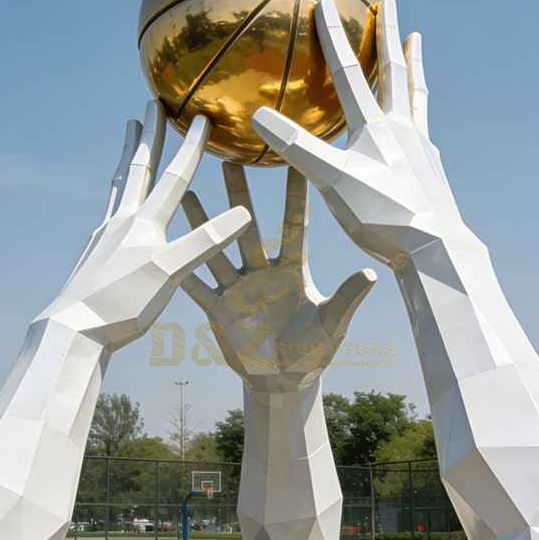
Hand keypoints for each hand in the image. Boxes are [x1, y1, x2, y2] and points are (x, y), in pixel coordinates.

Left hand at [39, 100, 249, 350]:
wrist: (72, 329)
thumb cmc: (123, 305)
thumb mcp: (169, 273)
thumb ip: (205, 241)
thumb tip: (244, 214)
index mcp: (144, 224)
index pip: (173, 177)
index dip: (191, 148)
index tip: (201, 117)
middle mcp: (122, 221)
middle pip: (139, 167)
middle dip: (150, 134)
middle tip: (152, 102)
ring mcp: (104, 235)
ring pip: (121, 183)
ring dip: (130, 154)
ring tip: (130, 132)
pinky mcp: (94, 251)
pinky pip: (110, 207)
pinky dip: (118, 190)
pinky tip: (118, 200)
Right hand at [179, 163, 375, 391]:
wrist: (284, 381)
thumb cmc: (313, 352)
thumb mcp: (331, 325)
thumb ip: (346, 298)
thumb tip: (370, 272)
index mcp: (293, 271)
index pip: (293, 226)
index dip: (295, 195)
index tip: (294, 161)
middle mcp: (263, 273)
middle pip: (249, 227)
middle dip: (239, 195)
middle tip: (230, 158)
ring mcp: (238, 289)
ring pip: (217, 249)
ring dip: (204, 223)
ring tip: (188, 192)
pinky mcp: (219, 310)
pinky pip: (198, 286)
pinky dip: (184, 267)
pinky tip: (168, 245)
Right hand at [252, 0, 468, 267]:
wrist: (436, 248)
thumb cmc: (383, 216)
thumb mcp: (333, 181)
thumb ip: (298, 148)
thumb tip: (257, 115)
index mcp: (376, 128)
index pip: (349, 74)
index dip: (334, 38)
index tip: (326, 3)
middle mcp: (402, 129)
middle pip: (394, 72)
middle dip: (389, 35)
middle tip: (390, 3)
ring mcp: (421, 147)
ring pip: (416, 94)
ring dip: (413, 64)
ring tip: (416, 41)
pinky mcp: (431, 168)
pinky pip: (422, 125)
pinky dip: (418, 109)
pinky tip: (416, 118)